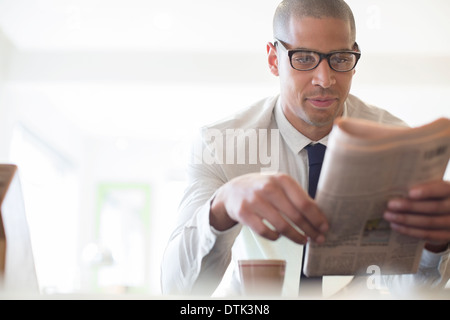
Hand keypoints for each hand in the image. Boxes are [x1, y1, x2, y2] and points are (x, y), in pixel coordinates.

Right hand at [210, 172, 328, 244]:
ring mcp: (254, 201)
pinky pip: (265, 231)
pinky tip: (279, 236)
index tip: (325, 227)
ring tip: (303, 241)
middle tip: (319, 239)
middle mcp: (268, 188)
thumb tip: (319, 214)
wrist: (232, 191)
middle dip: (310, 230)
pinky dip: (275, 236)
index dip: (317, 218)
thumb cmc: (262, 189)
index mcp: (281, 179)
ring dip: (296, 237)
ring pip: (281, 226)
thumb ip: (297, 196)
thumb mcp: (279, 184)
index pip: (304, 202)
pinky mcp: (243, 213)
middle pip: (295, 215)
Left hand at [384, 180, 449, 251]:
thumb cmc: (432, 196)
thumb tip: (396, 190)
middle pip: (433, 207)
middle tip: (390, 204)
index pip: (441, 189)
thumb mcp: (431, 189)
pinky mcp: (447, 236)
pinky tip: (395, 226)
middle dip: (410, 206)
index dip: (427, 191)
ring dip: (406, 220)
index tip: (410, 192)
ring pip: (429, 222)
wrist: (446, 213)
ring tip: (388, 215)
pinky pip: (427, 235)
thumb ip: (420, 188)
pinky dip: (409, 231)